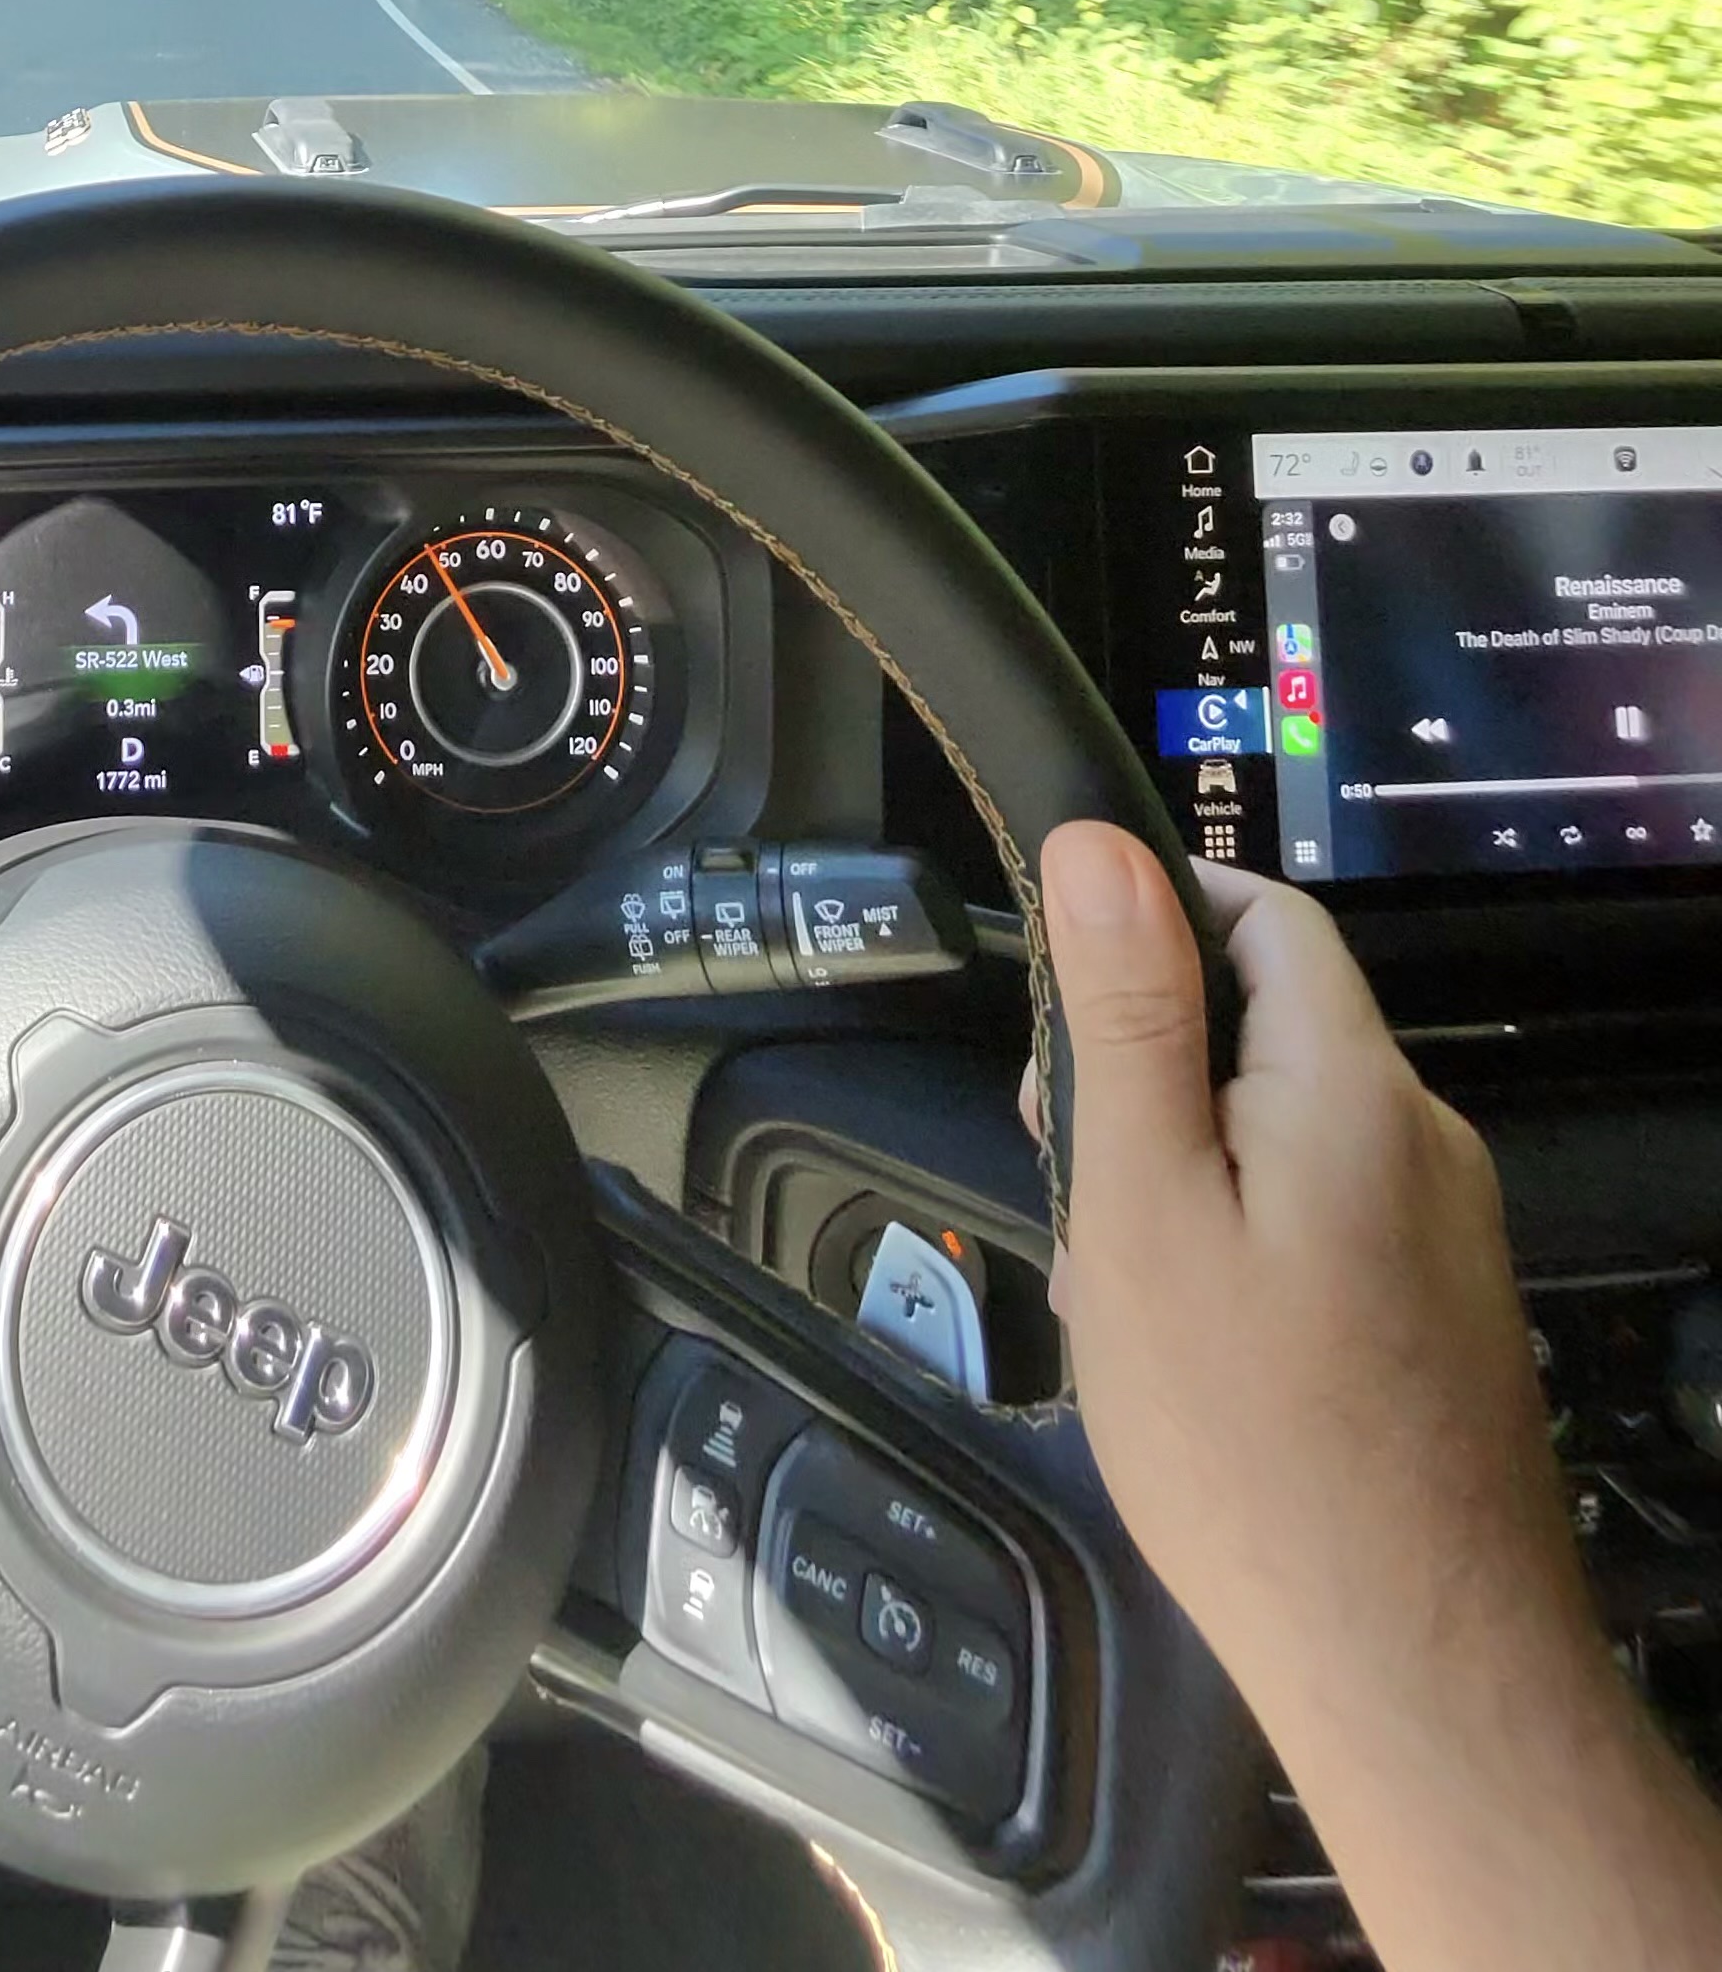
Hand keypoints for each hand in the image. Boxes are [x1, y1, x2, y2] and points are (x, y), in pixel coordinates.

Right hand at [1036, 820, 1721, 1970]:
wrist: (1416, 1670)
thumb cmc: (1251, 1439)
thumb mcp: (1142, 1207)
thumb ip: (1127, 1017)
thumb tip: (1102, 841)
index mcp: (1356, 1085)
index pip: (1265, 916)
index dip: (1152, 923)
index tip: (1060, 1009)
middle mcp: (1426, 1141)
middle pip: (1268, 1033)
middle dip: (1150, 1078)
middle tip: (1066, 1182)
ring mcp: (1450, 1239)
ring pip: (1286, 1141)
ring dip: (1185, 1179)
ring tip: (1118, 1297)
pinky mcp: (1449, 1324)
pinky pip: (1326, 1230)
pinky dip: (1243, 1255)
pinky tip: (1192, 1358)